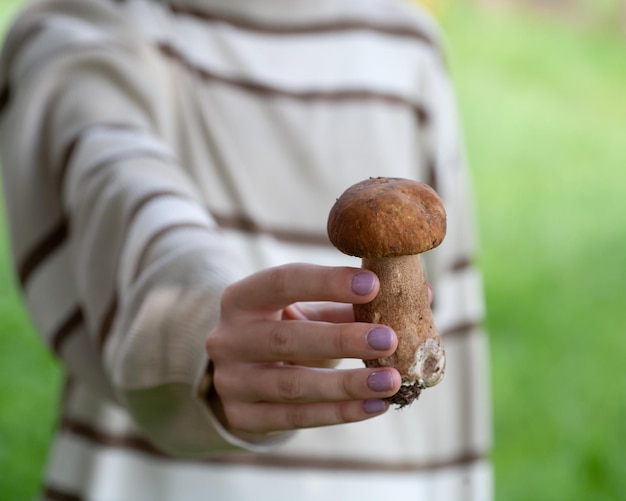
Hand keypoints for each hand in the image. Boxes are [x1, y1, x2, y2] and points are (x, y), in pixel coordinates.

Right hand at [205, 263, 400, 435]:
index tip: (373, 283)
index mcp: (242, 298)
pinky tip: (375, 406)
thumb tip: (420, 294)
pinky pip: (295, 418)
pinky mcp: (242, 417)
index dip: (328, 282)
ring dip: (346, 384)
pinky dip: (339, 413)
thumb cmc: (282, 330)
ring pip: (292, 385)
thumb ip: (351, 304)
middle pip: (286, 339)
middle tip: (389, 339)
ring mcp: (232, 382)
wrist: (238, 372)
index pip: (283, 281)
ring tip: (391, 381)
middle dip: (341, 339)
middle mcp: (228, 338)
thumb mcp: (304, 310)